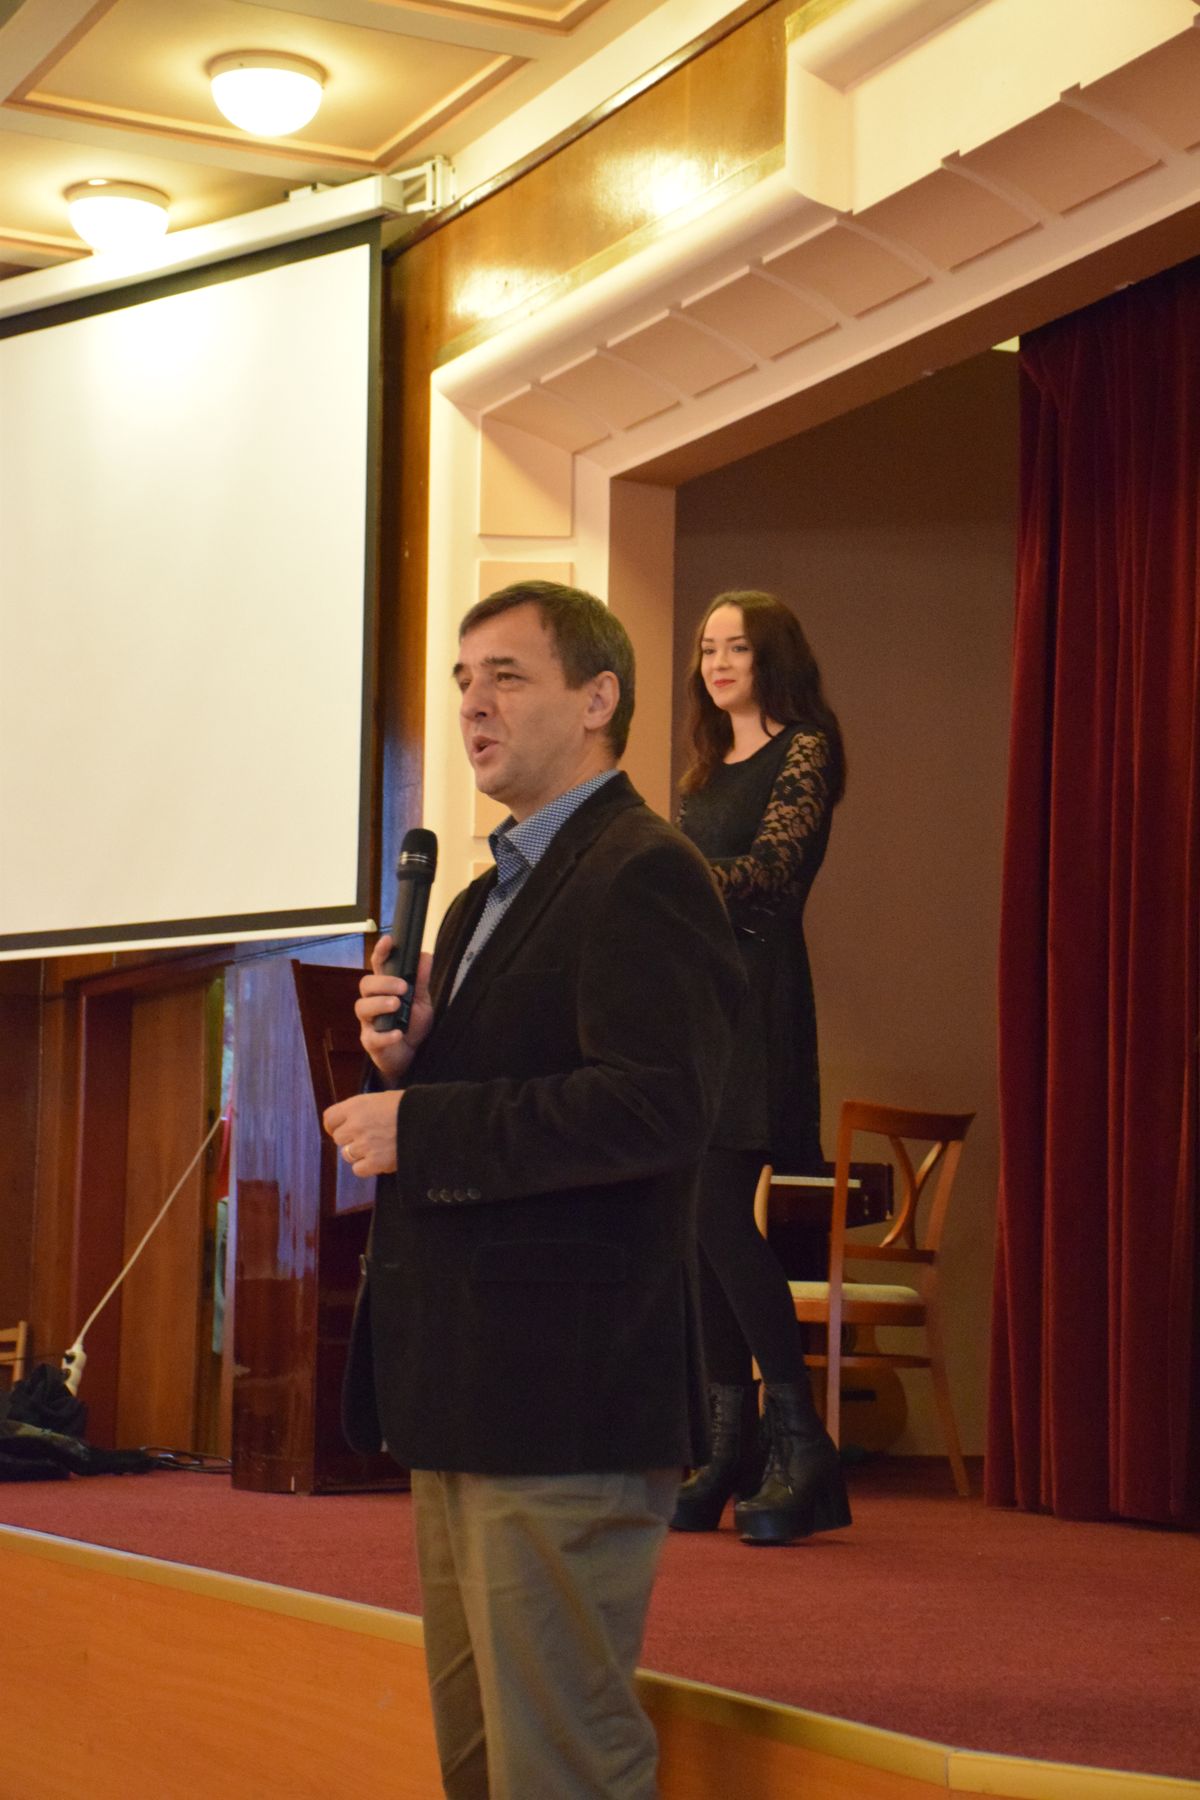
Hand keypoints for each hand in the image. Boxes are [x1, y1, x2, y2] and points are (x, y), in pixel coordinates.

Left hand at [323, 1090, 403, 1177]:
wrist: (430, 1122)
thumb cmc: (410, 1107)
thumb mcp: (383, 1099)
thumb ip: (363, 1109)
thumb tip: (353, 1120)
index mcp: (356, 1106)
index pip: (329, 1118)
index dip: (334, 1125)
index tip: (341, 1129)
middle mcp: (355, 1125)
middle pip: (338, 1138)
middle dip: (350, 1139)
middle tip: (367, 1138)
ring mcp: (364, 1145)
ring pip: (347, 1155)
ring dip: (359, 1153)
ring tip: (377, 1148)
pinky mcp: (375, 1163)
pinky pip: (358, 1169)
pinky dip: (367, 1167)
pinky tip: (379, 1160)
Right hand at [356, 938, 434, 1082]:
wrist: (411, 1055)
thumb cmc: (411, 1025)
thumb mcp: (421, 1001)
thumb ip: (422, 980)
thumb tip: (426, 955)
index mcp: (384, 989)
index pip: (377, 966)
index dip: (380, 952)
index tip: (388, 940)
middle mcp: (372, 1002)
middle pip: (365, 984)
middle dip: (383, 983)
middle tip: (403, 988)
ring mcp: (369, 1022)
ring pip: (362, 1007)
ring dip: (379, 1004)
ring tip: (397, 1005)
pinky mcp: (370, 1042)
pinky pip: (371, 1037)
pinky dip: (385, 1034)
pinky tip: (398, 1033)